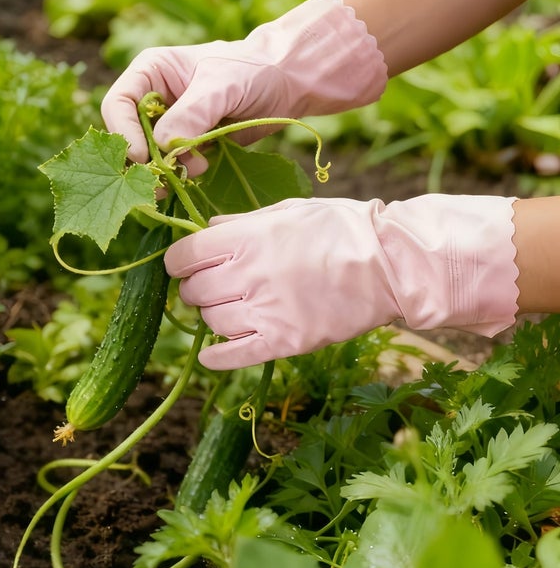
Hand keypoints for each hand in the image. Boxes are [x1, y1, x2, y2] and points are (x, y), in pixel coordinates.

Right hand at [100, 0, 386, 175]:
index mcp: (151, 72)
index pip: (118, 103)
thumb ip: (192, 113)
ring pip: (148, 156)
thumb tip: (163, 146)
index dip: (123, 131)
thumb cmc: (252, 69)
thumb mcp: (221, 85)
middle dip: (143, 158)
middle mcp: (153, 99)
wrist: (286, 84)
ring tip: (188, 173)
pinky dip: (179, 174)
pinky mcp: (187, 145)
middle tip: (160, 178)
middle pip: (127, 135)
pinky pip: (171, 165)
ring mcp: (169, 124)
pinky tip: (199, 170)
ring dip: (163, 170)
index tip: (142, 156)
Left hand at [165, 194, 518, 369]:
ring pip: (212, 322)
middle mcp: (248, 275)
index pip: (185, 256)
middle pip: (194, 291)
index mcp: (246, 238)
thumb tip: (205, 228)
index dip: (179, 262)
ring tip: (230, 309)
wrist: (389, 263)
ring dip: (212, 317)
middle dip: (195, 289)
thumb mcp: (287, 210)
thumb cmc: (340, 228)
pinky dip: (216, 358)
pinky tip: (211, 355)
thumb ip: (241, 222)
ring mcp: (266, 311)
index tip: (185, 265)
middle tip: (211, 288)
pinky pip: (233, 357)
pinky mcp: (285, 342)